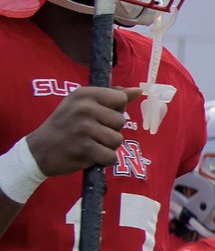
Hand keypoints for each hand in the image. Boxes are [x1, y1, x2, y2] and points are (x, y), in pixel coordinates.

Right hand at [25, 86, 140, 175]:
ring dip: (108, 146)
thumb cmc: (67, 124)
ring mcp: (84, 129)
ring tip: (90, 143)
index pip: (120, 98)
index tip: (99, 115)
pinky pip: (111, 157)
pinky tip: (89, 154)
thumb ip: (111, 96)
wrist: (41, 149)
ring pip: (118, 140)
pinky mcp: (85, 149)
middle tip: (92, 132)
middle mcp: (84, 108)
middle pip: (121, 121)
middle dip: (111, 130)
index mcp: (84, 94)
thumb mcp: (82, 103)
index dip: (115, 110)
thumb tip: (138, 90)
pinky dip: (103, 160)